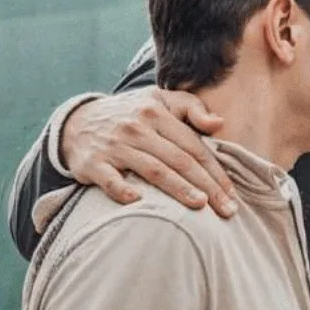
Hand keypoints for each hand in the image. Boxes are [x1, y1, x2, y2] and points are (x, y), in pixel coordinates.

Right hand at [58, 88, 236, 216]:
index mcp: (156, 113)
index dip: (215, 170)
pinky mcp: (93, 163)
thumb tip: (219, 124)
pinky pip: (110, 180)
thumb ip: (190, 107)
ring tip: (200, 206)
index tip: (232, 194)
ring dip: (178, 189)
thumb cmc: (129, 114)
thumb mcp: (158, 99)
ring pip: (152, 170)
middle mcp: (137, 128)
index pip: (193, 145)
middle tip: (226, 209)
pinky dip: (123, 190)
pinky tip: (139, 202)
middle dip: (206, 186)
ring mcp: (114, 146)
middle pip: (179, 160)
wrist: (77, 121)